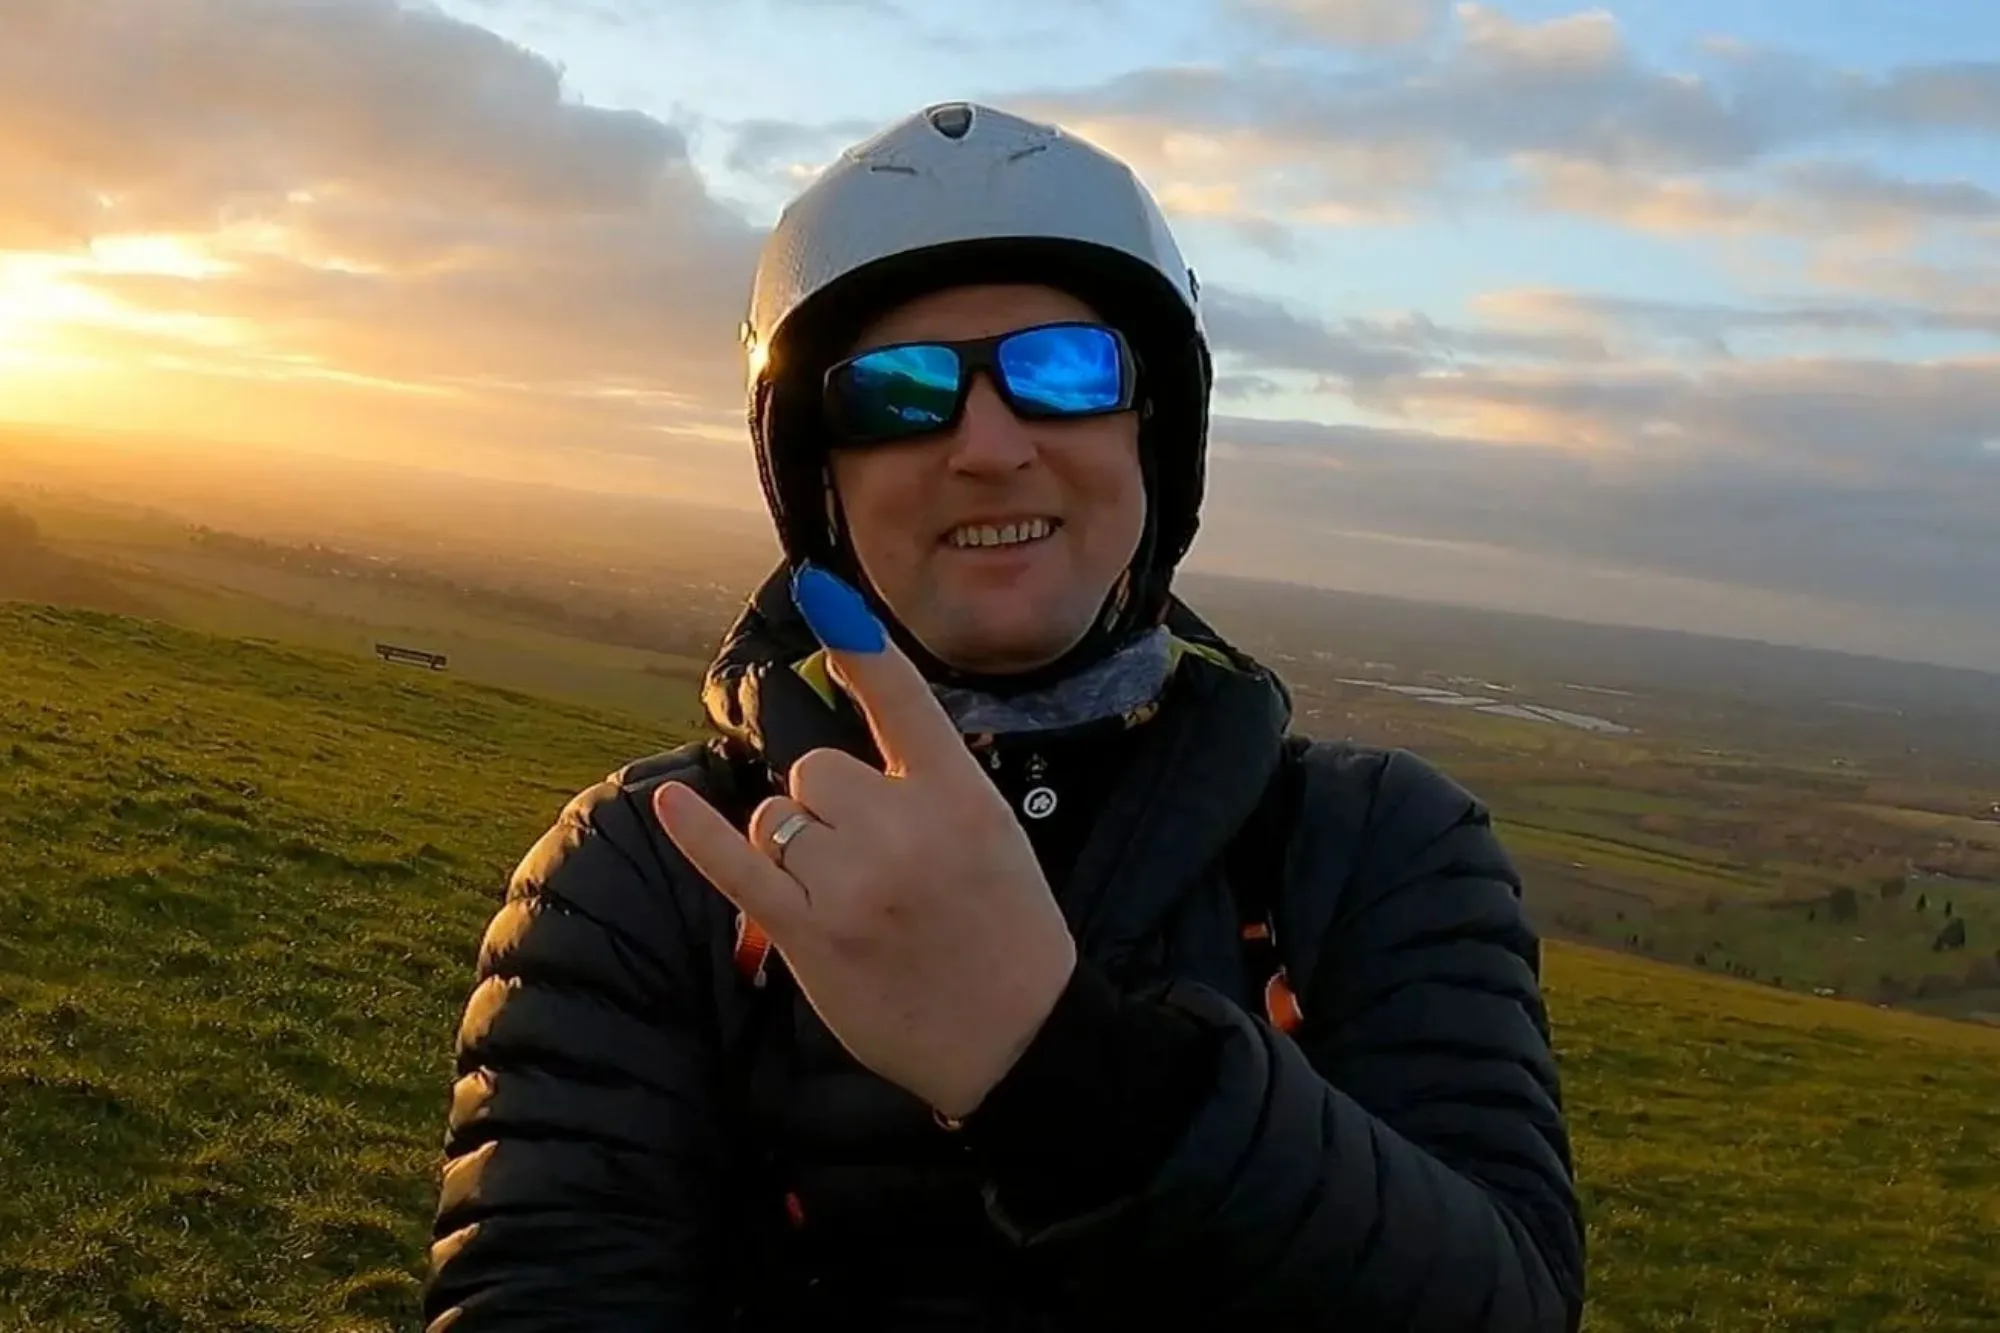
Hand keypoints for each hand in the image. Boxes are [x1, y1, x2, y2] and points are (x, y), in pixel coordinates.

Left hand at [654, 563, 1077, 1119]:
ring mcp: (852, 885)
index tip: (820, 590)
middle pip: (815, 771)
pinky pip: (737, 869)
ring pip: (776, 819)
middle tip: (879, 864)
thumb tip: (844, 748)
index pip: (903, 700)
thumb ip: (929, 781)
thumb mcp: (994, 832)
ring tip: (854, 900)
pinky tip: (672, 807)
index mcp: (961, 797)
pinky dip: (700, 836)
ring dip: (797, 848)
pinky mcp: (809, 936)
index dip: (859, 644)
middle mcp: (904, 831)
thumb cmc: (1008, 931)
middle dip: (830, 806)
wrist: (1017, 1039)